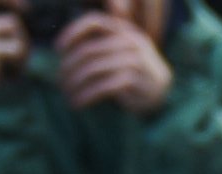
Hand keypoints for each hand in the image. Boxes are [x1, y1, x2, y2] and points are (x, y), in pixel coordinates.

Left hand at [55, 7, 171, 111]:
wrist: (164, 93)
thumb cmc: (134, 74)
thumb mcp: (120, 53)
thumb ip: (100, 46)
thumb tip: (63, 52)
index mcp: (124, 30)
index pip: (95, 21)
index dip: (73, 32)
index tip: (58, 48)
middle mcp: (131, 41)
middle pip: (90, 50)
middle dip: (70, 66)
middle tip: (60, 81)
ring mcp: (136, 61)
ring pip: (94, 69)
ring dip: (76, 84)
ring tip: (67, 95)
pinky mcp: (137, 82)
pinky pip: (104, 86)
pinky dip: (87, 95)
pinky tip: (78, 103)